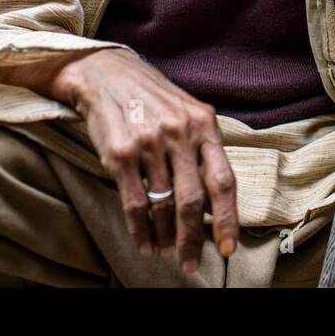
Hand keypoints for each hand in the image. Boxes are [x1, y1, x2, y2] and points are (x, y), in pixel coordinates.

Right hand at [50, 48, 238, 273]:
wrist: (106, 73)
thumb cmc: (153, 98)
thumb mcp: (188, 112)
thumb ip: (204, 150)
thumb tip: (216, 202)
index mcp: (204, 124)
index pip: (223, 180)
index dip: (228, 218)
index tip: (228, 247)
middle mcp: (179, 134)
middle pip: (192, 201)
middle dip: (193, 238)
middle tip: (191, 262)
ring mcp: (149, 144)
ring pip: (162, 206)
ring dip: (165, 238)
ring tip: (165, 253)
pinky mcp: (120, 154)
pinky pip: (135, 203)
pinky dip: (140, 230)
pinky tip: (144, 242)